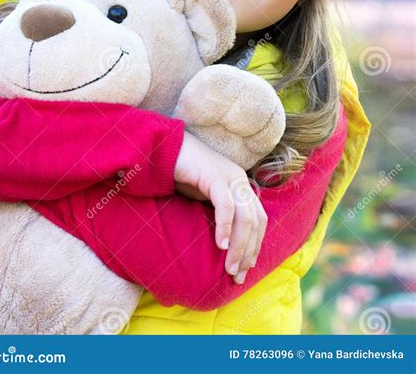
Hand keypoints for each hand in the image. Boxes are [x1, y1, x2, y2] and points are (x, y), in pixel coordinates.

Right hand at [174, 132, 267, 284]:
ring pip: (245, 217)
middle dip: (249, 252)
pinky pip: (225, 205)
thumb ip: (217, 213)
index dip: (255, 246)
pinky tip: (220, 244)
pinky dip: (225, 227)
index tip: (245, 269)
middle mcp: (240, 180)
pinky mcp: (214, 175)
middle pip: (256, 221)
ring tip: (229, 268)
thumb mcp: (204, 197)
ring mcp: (229, 176)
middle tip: (237, 276)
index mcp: (241, 186)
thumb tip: (223, 244)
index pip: (259, 220)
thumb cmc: (183, 174)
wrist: (165, 148)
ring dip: (239, 245)